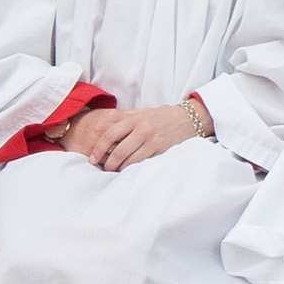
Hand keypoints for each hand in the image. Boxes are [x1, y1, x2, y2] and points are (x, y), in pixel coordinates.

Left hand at [61, 98, 212, 171]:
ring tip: (115, 171)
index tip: (93, 158)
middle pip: (118, 150)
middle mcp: (143, 129)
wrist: (190, 118)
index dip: (98, 148)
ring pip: (130, 159)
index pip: (110, 134)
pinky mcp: (162, 150)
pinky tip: (129, 170)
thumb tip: (104, 128)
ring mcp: (153, 141)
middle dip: (108, 163)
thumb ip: (126, 119)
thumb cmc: (164, 116)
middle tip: (104, 168)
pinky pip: (143, 162)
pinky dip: (134, 168)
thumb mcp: (144, 113)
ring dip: (120, 168)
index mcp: (136, 119)